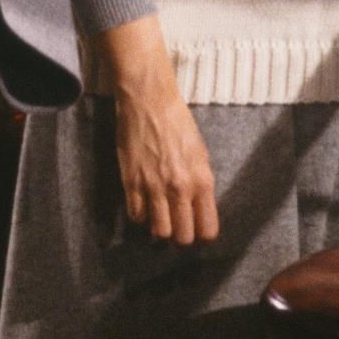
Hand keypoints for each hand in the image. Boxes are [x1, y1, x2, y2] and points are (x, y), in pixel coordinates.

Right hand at [96, 14, 218, 245]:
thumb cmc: (178, 123)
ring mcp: (154, 187)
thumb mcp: (200, 153)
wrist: (149, 100)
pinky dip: (140, 216)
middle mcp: (180, 188)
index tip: (197, 232)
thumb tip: (197, 209)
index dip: (202, 235)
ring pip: (159, 232)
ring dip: (159, 230)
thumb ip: (200, 184)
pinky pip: (136, 216)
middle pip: (183, 237)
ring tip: (159, 219)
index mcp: (202, 180)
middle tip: (176, 227)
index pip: (207, 229)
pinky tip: (143, 205)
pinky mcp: (131, 182)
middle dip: (181, 237)